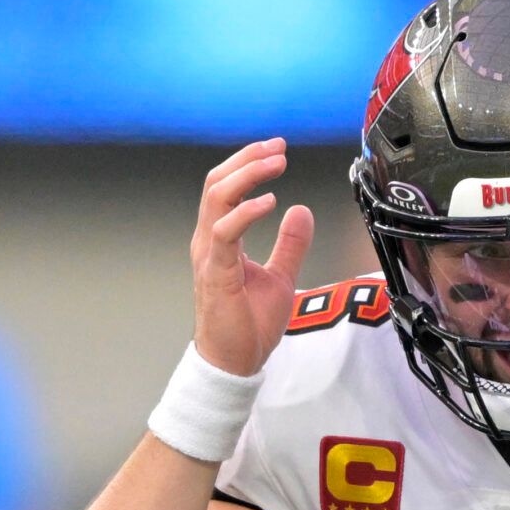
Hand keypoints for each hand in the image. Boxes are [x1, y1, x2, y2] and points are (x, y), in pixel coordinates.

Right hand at [189, 137, 315, 376]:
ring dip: (246, 176)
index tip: (277, 149)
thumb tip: (301, 211)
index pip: (226, 188)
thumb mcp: (280, 276)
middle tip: (278, 147)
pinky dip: (245, 213)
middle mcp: (209, 241)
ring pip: (216, 199)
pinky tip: (269, 202)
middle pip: (216, 183)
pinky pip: (225, 233)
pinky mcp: (217, 274)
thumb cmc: (249, 324)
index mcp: (220, 238)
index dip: (248, 163)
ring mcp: (210, 256)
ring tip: (275, 163)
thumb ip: (290, 244)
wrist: (235, 363)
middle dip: (247, 159)